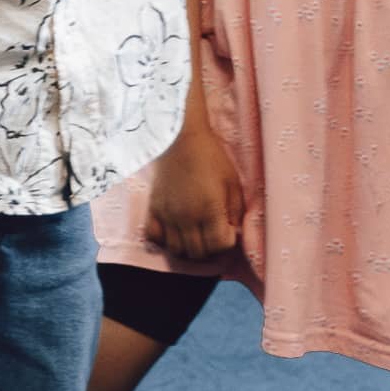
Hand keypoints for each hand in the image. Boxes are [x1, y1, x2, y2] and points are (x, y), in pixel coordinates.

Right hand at [139, 117, 243, 262]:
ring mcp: (168, 215)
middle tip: (213, 235)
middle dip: (210, 249)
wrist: (180, 137)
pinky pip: (154, 237)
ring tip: (196, 235)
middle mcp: (187, 216)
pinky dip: (164, 240)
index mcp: (210, 209)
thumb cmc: (211, 156)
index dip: (227, 243)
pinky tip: (174, 231)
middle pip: (198, 253)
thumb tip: (233, 230)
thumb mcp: (233, 181)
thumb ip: (235, 210)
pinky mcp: (153, 209)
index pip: (219, 245)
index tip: (228, 231)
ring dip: (188, 248)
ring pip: (176, 250)